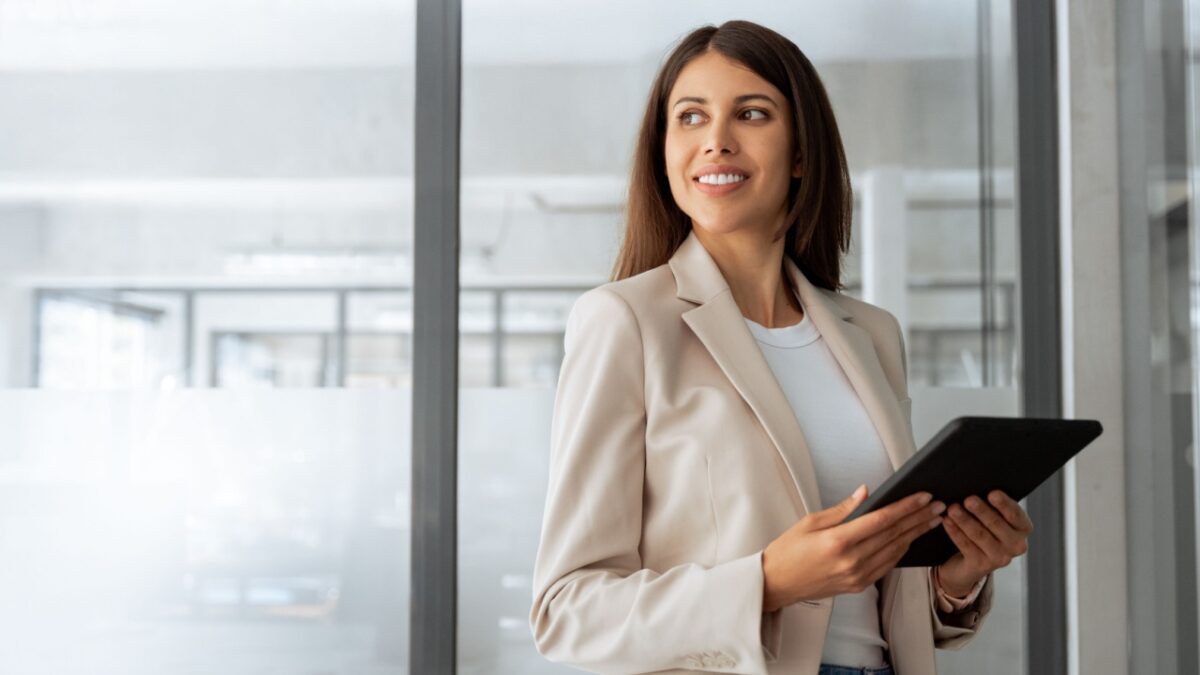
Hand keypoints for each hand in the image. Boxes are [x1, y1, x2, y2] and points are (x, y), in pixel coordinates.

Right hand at [762, 485, 945, 610]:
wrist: (776, 584)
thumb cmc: (788, 551)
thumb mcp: (809, 521)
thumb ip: (842, 508)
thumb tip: (866, 492)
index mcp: (838, 541)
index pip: (881, 519)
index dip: (906, 506)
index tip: (923, 496)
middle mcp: (851, 561)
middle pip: (894, 535)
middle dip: (918, 518)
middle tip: (938, 505)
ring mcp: (857, 576)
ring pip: (895, 551)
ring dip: (915, 534)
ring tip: (931, 520)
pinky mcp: (858, 586)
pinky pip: (886, 565)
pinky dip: (901, 551)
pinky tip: (910, 539)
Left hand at [936, 490, 1032, 595]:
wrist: (969, 561)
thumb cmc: (984, 529)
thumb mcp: (992, 516)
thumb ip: (991, 505)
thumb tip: (976, 487)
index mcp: (1023, 528)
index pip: (1015, 514)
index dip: (1004, 504)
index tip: (992, 493)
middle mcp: (1016, 545)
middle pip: (996, 524)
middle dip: (981, 511)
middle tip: (968, 499)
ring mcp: (1000, 558)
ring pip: (980, 535)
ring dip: (964, 520)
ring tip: (952, 509)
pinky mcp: (981, 566)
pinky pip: (966, 545)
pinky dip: (955, 531)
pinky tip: (946, 521)